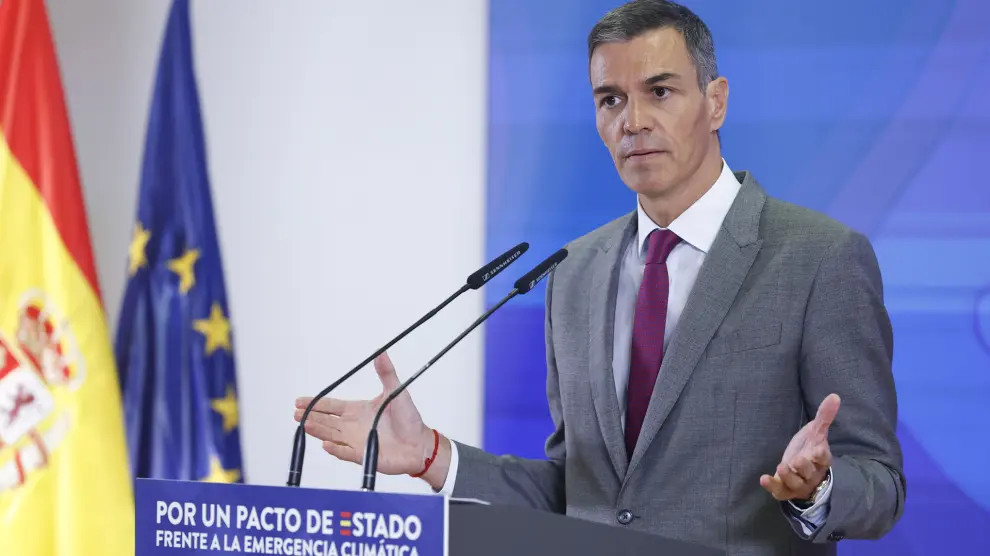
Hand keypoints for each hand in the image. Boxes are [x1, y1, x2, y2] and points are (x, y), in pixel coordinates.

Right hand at [294, 352, 443, 479]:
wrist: (420, 443)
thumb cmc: (409, 419)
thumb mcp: (396, 391)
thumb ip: (386, 372)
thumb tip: (381, 353)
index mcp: (358, 411)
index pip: (332, 406)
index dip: (316, 403)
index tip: (300, 401)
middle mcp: (354, 426)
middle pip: (327, 421)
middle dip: (311, 417)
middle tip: (296, 414)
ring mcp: (357, 441)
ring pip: (332, 435)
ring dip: (319, 431)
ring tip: (305, 425)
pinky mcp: (364, 455)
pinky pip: (346, 453)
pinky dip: (336, 450)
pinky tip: (326, 444)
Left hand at [760, 393, 839, 501]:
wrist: (801, 471)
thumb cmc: (810, 450)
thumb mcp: (816, 432)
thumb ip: (824, 416)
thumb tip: (834, 396)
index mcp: (821, 459)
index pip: (824, 459)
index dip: (821, 455)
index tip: (819, 449)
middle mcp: (812, 474)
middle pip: (809, 472)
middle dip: (803, 467)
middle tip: (796, 460)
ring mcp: (799, 484)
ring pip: (796, 484)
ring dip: (788, 476)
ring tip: (781, 467)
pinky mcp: (786, 490)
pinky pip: (780, 492)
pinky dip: (773, 486)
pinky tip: (764, 478)